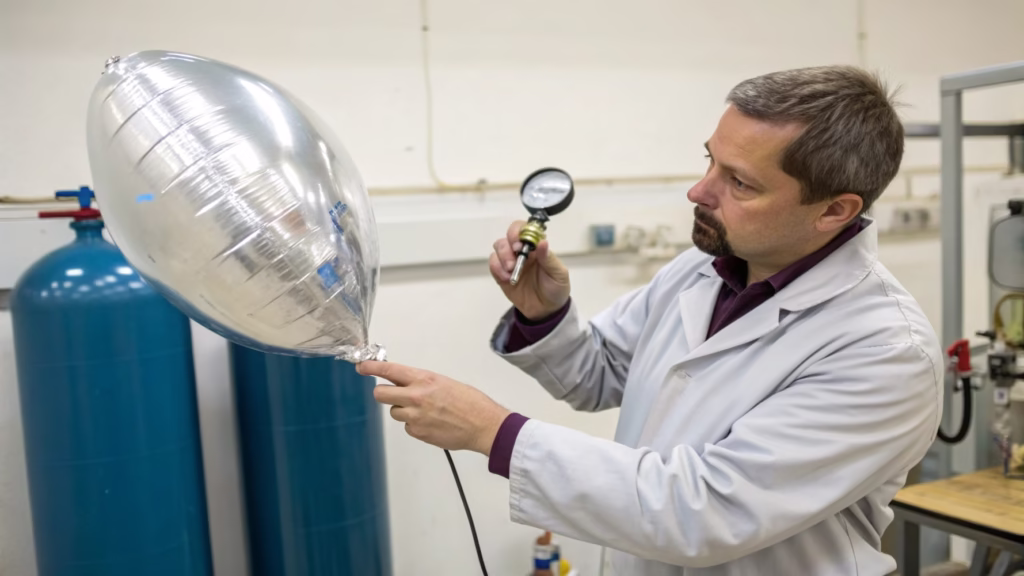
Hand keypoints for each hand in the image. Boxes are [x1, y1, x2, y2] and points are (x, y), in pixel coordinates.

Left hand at [356, 361, 510, 455]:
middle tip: (392, 393)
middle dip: (383, 392)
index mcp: (424, 379)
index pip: (390, 370)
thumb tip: (404, 382)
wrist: (483, 425)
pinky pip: (407, 426)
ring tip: (425, 411)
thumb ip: (421, 382)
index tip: (361, 366)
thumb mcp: (444, 382)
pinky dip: (415, 424)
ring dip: (403, 410)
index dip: (371, 367)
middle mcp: (415, 397)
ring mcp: (415, 416)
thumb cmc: (470, 402)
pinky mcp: (418, 432)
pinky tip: (432, 422)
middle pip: (380, 394)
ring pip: (394, 412)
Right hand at [489, 220, 570, 320]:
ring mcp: (510, 262)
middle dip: (508, 246)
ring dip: (502, 257)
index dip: (518, 232)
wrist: (546, 311)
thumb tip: (542, 242)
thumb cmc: (556, 288)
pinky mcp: (501, 275)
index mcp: (536, 247)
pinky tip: (506, 278)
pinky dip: (497, 269)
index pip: (524, 229)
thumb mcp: (558, 274)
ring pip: (498, 248)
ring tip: (510, 271)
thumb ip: (549, 259)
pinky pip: (493, 265)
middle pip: (507, 237)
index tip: (519, 243)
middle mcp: (522, 251)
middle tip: (514, 260)